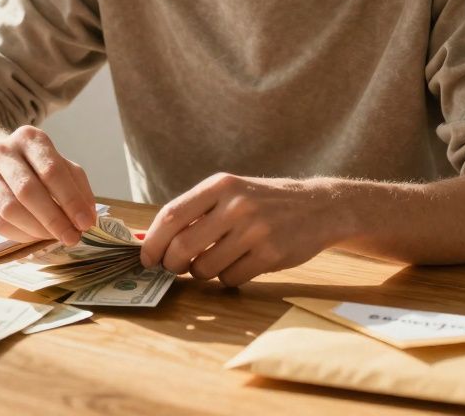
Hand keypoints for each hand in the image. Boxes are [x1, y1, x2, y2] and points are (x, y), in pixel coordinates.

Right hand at [0, 125, 97, 245]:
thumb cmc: (34, 164)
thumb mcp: (59, 164)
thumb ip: (77, 186)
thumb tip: (87, 217)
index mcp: (29, 138)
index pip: (51, 170)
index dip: (70, 199)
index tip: (86, 222)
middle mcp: (3, 152)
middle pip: (28, 190)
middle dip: (54, 219)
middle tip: (72, 237)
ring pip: (10, 209)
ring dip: (38, 229)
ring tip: (56, 237)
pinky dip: (21, 235)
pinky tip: (37, 236)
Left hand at [139, 173, 353, 286]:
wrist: (319, 207)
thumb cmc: (263, 201)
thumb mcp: (230, 193)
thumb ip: (193, 213)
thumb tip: (147, 238)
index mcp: (220, 185)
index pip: (171, 215)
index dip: (152, 241)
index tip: (146, 258)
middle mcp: (236, 205)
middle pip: (182, 247)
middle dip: (171, 264)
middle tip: (174, 267)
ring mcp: (255, 230)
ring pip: (204, 268)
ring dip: (202, 273)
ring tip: (215, 261)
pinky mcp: (271, 254)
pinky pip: (230, 279)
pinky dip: (227, 278)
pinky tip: (240, 265)